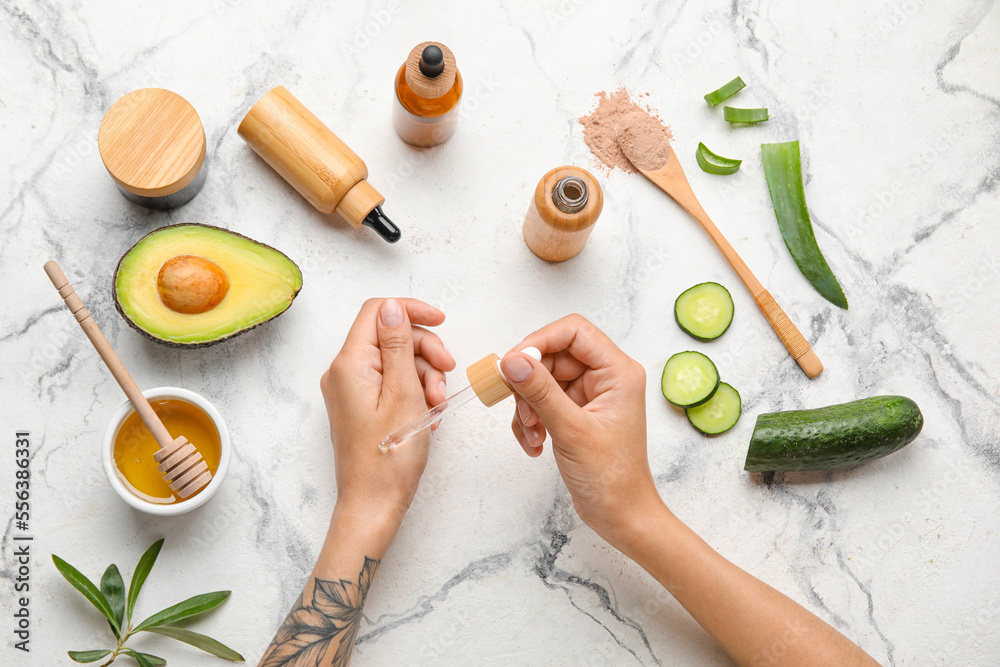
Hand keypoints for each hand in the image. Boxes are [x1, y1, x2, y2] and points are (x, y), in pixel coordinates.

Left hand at [321, 298, 455, 525]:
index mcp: (349, 364)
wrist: (374, 504)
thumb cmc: (389, 457)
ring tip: (437, 405)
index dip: (411, 311)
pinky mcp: (361, 406)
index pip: (378, 312)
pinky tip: (428, 414)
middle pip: (391, 336)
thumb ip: (398, 345)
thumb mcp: (404, 392)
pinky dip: (415, 392)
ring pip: (396, 361)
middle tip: (447, 372)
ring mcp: (351, 390)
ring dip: (425, 376)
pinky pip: (392, 384)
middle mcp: (344, 373)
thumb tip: (392, 308)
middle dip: (425, 351)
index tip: (441, 321)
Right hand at [500, 314, 659, 547]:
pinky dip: (531, 420)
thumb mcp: (571, 430)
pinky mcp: (576, 412)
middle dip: (530, 383)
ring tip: (531, 433)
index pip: (574, 331)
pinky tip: (534, 444)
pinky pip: (542, 401)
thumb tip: (512, 360)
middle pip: (552, 355)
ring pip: (542, 379)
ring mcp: (590, 395)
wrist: (620, 516)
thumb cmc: (611, 477)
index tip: (513, 363)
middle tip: (522, 410)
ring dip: (527, 406)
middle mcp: (606, 377)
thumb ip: (540, 391)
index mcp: (618, 372)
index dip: (539, 341)